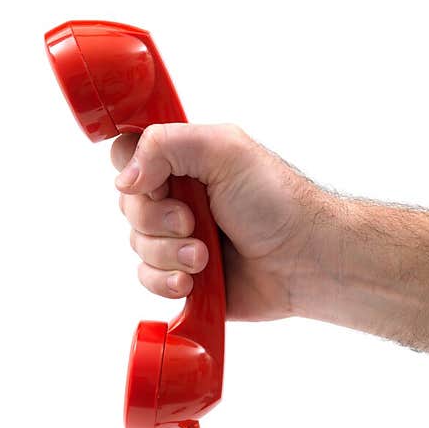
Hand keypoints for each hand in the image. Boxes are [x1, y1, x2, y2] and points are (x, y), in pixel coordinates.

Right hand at [112, 124, 331, 320]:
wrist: (304, 261)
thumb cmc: (276, 201)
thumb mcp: (222, 150)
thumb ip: (164, 145)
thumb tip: (124, 180)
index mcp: (183, 160)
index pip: (127, 156)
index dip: (134, 173)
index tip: (157, 184)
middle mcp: (178, 197)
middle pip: (128, 206)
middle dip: (157, 220)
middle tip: (193, 222)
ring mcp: (179, 239)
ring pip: (137, 246)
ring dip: (169, 254)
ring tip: (205, 257)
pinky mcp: (184, 276)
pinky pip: (148, 280)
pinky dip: (166, 282)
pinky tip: (192, 282)